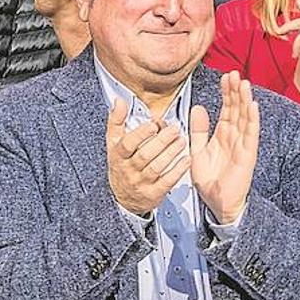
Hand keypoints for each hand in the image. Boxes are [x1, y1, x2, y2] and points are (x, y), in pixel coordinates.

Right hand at [106, 99, 190, 215]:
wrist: (124, 198)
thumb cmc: (121, 165)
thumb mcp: (114, 143)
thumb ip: (117, 121)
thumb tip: (119, 101)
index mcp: (119, 155)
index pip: (127, 144)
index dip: (140, 134)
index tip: (152, 125)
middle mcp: (128, 169)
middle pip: (144, 155)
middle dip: (161, 141)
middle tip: (175, 130)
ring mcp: (141, 182)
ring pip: (156, 167)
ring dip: (171, 153)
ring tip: (182, 141)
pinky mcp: (153, 193)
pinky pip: (166, 182)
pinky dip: (177, 170)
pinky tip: (186, 160)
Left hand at [190, 72, 259, 224]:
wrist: (217, 203)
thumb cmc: (210, 179)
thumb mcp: (197, 151)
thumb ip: (198, 130)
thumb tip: (198, 108)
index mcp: (222, 135)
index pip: (226, 108)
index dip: (226, 93)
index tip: (225, 76)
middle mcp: (234, 137)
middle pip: (236, 109)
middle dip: (235, 91)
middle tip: (234, 73)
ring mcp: (242, 145)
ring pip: (245, 118)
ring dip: (245, 100)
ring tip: (244, 83)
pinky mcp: (247, 155)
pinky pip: (250, 135)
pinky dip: (252, 120)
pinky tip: (252, 106)